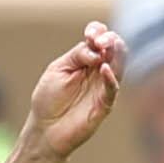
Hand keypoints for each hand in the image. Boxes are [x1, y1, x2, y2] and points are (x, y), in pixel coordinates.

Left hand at [24, 22, 126, 159]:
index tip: (89, 33)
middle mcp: (98, 70)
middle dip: (110, 40)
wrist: (45, 130)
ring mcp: (103, 87)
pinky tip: (105, 68)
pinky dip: (111, 78)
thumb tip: (95, 49)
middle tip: (101, 40)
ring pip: (118, 66)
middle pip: (113, 49)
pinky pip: (112, 89)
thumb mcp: (57, 69)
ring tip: (109, 46)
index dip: (98, 32)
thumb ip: (76, 56)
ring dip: (116, 54)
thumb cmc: (48, 99)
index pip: (99, 38)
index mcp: (86, 59)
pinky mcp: (104, 104)